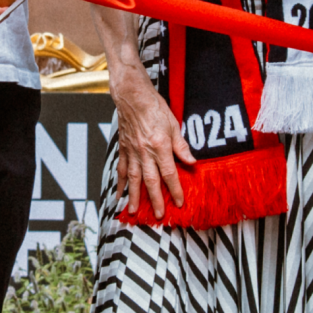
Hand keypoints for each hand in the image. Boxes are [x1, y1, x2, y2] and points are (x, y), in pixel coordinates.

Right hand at [109, 71, 196, 215]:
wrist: (132, 96)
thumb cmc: (154, 107)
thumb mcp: (174, 125)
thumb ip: (181, 146)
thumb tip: (192, 162)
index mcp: (160, 146)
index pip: (169, 173)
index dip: (174, 189)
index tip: (179, 202)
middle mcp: (145, 152)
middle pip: (151, 181)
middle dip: (155, 199)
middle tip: (159, 215)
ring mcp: (132, 152)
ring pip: (134, 179)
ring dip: (135, 197)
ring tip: (134, 211)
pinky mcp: (123, 149)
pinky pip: (122, 169)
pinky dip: (121, 183)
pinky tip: (120, 194)